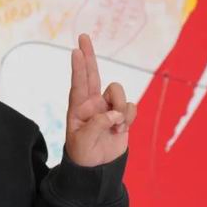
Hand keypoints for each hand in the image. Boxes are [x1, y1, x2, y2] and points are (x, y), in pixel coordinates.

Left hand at [65, 33, 136, 166]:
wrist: (98, 169)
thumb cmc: (83, 155)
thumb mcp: (83, 142)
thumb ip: (97, 124)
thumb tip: (114, 114)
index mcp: (78, 108)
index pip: (78, 84)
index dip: (79, 67)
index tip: (75, 50)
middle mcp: (93, 104)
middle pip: (93, 74)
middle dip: (89, 55)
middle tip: (83, 37)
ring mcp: (108, 108)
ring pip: (118, 92)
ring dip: (120, 106)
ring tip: (115, 126)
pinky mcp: (122, 116)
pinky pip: (131, 107)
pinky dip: (128, 118)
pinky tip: (120, 130)